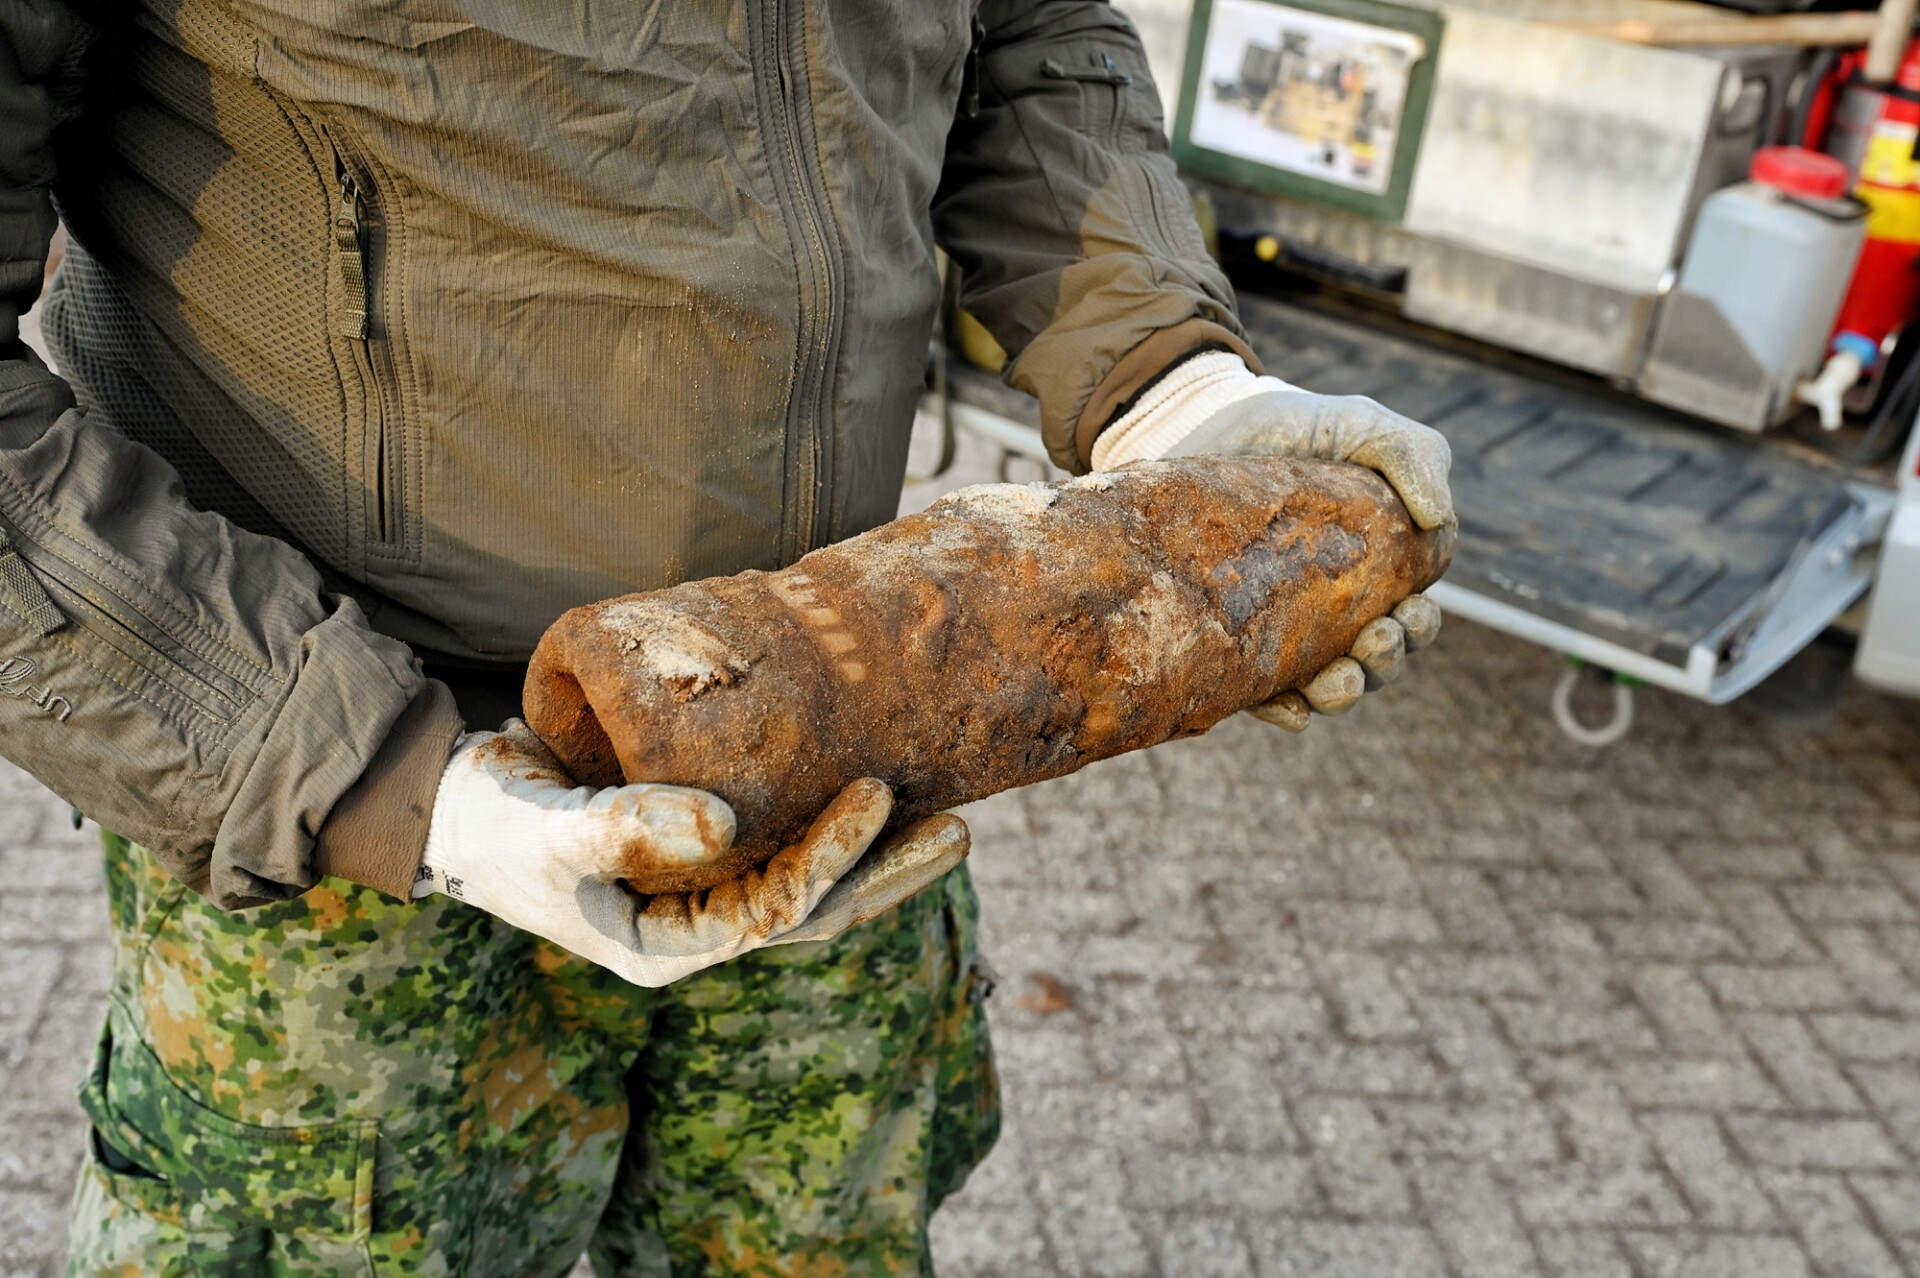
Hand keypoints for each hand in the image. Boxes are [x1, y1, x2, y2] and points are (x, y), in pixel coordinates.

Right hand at [413, 722, 968, 985]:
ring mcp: (706, 891)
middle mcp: (698, 928)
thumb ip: (627, 828)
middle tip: (959, 830)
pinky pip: (786, 843)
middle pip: (816, 910)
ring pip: (811, 882)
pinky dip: (832, 822)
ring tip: (952, 820)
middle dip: (887, 873)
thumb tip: (726, 826)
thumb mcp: (553, 833)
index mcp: (667, 948)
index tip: (874, 795)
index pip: (772, 912)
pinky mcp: (708, 849)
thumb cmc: (497, 827)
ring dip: (879, 854)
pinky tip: (884, 793)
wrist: (462, 805)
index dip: (828, 857)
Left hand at [1094, 350, 1451, 729]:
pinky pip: (1258, 695)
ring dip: (1344, 694)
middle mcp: (1332, 608)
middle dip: (1386, 662)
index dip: (1419, 627)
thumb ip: (1412, 454)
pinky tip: (1289, 707)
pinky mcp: (1227, 640)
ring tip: (1339, 680)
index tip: (1407, 612)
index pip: (1412, 617)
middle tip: (1376, 639)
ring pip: (1325, 686)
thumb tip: (1439, 519)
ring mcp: (1279, 628)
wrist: (1196, 423)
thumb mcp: (1358, 425)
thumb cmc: (1291, 427)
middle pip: (1375, 661)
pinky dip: (1282, 709)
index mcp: (1376, 570)